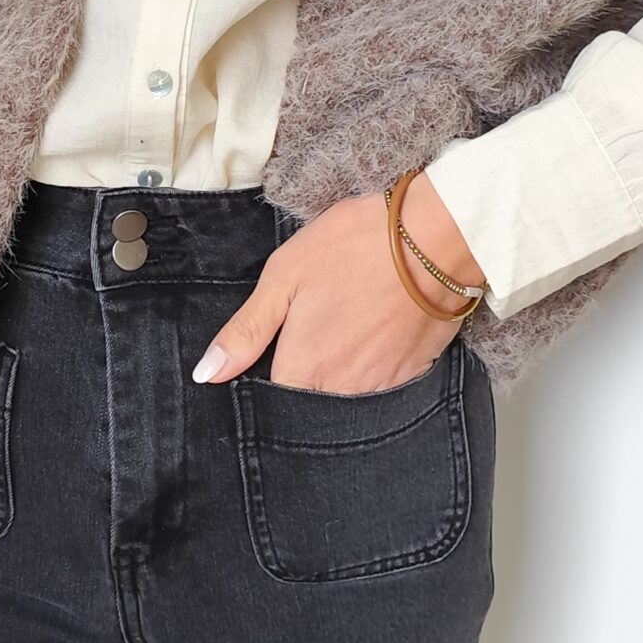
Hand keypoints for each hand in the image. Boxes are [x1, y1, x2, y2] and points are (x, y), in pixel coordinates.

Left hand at [190, 175, 485, 392]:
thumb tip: (207, 374)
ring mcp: (381, 387)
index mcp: (303, 369)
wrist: (436, 237)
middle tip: (308, 334)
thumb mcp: (285, 275)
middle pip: (308, 405)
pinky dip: (370, 370)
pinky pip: (379, 389)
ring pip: (343, 400)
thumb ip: (246, 331)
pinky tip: (369, 335)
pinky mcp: (413, 375)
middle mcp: (341, 392)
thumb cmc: (355, 247)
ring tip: (339, 332)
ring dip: (335, 378)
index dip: (263, 380)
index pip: (270, 402)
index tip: (268, 355)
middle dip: (301, 382)